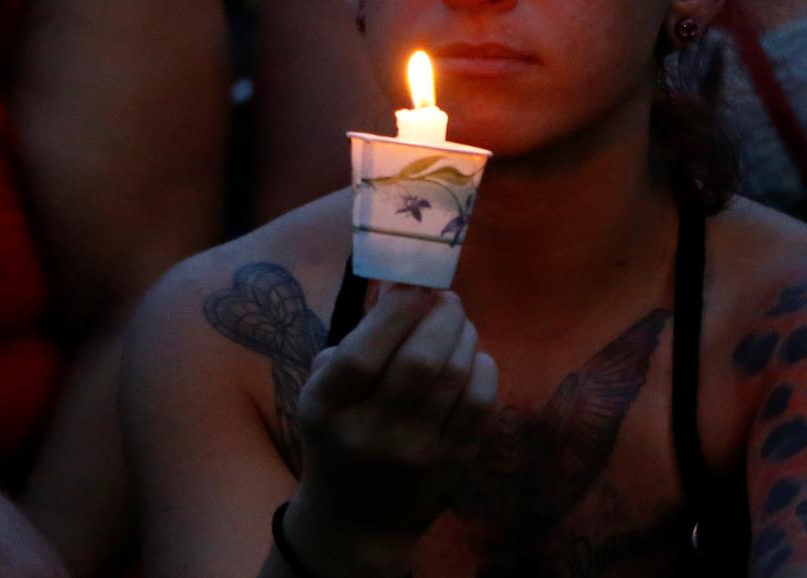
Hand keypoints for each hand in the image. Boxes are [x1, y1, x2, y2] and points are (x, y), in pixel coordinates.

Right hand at [283, 286, 498, 576]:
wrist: (356, 522)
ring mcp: (414, 454)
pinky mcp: (450, 465)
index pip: (364, 355)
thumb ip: (356, 342)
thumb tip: (403, 287)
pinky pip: (479, 405)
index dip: (396, 312)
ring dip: (463, 336)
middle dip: (441, 316)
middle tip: (446, 298)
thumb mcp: (323, 393)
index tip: (414, 284)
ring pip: (454, 378)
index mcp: (325, 411)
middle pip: (419, 363)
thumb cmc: (339, 435)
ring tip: (458, 323)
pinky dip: (482, 368)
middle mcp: (369, 435)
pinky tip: (473, 357)